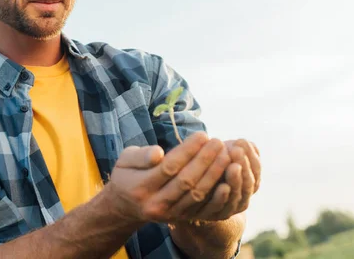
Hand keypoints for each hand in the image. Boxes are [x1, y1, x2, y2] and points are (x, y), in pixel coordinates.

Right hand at [104, 132, 231, 223]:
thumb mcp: (125, 160)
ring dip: (215, 174)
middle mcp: (155, 204)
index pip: (169, 167)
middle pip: (186, 181)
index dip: (188, 151)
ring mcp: (170, 215)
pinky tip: (229, 179)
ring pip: (197, 195)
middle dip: (205, 160)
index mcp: (140, 187)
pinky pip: (204, 208)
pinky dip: (218, 195)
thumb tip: (158, 153)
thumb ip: (141, 156)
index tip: (202, 135)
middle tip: (218, 142)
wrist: (125, 206)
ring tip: (226, 154)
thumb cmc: (127, 174)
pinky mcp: (181, 219)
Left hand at [197, 139, 260, 220]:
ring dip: (236, 180)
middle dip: (244, 165)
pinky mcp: (216, 214)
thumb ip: (237, 149)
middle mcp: (244, 196)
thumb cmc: (213, 164)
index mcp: (250, 180)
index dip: (251, 156)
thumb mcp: (226, 154)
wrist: (195, 187)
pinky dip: (224, 197)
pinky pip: (222, 207)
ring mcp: (232, 207)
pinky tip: (224, 187)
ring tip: (233, 166)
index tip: (241, 141)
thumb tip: (244, 143)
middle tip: (237, 150)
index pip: (255, 168)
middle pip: (249, 182)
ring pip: (237, 195)